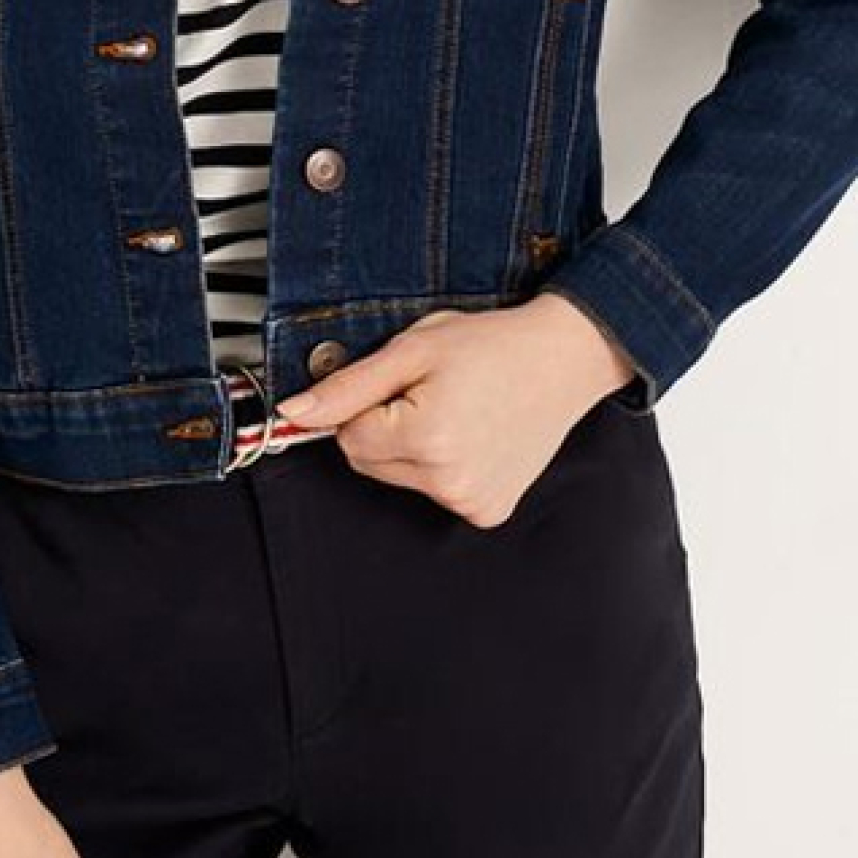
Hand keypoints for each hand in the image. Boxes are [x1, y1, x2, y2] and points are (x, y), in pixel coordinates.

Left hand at [273, 293, 636, 528]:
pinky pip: (436, 491)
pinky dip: (443, 466)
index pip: (347, 439)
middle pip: (369, 463)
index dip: (366, 405)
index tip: (403, 383)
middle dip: (385, 427)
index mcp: (429, 438)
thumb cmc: (492, 345)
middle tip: (432, 393)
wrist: (563, 359)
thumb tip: (293, 413)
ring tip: (456, 410)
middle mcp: (451, 481)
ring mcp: (472, 502)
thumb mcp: (412, 350)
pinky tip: (473, 435)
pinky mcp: (488, 512)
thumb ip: (347, 387)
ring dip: (414, 447)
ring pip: (399, 479)